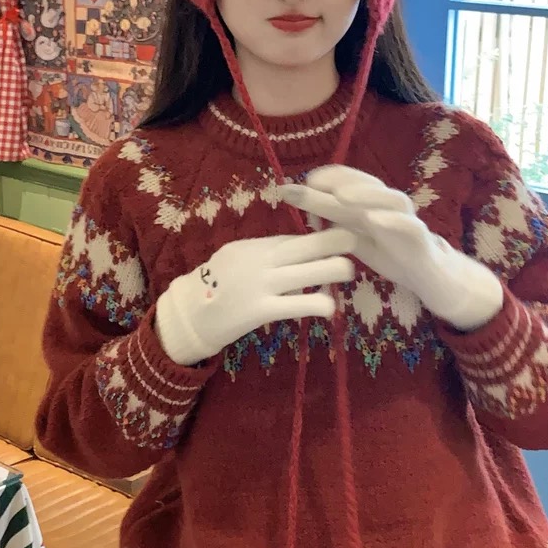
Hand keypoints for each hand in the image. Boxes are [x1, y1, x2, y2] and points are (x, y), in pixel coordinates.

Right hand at [156, 231, 355, 365]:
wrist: (188, 315)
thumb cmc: (217, 287)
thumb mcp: (238, 258)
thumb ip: (265, 252)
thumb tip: (297, 246)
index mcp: (258, 245)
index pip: (299, 235)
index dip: (325, 233)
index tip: (345, 232)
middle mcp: (263, 259)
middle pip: (313, 244)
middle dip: (341, 241)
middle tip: (359, 242)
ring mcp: (263, 283)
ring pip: (315, 271)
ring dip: (337, 271)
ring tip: (348, 275)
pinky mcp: (262, 309)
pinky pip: (302, 304)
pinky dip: (322, 305)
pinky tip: (330, 308)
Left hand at [279, 166, 502, 331]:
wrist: (425, 274)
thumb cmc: (386, 249)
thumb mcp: (351, 234)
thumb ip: (328, 216)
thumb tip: (295, 197)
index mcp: (370, 203)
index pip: (349, 181)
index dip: (325, 178)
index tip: (297, 183)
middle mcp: (387, 205)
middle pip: (366, 184)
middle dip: (338, 180)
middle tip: (312, 181)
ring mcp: (405, 219)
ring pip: (390, 198)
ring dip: (365, 194)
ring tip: (341, 196)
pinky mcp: (419, 238)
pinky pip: (409, 225)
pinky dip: (392, 220)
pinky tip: (374, 219)